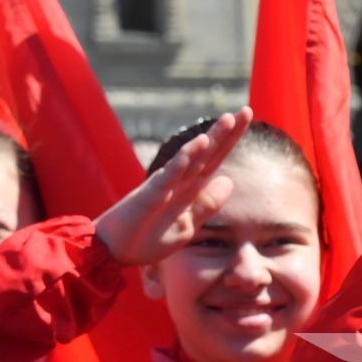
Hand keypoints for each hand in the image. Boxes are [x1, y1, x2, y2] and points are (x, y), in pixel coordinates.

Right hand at [94, 108, 249, 265]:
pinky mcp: (149, 195)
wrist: (114, 251)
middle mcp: (178, 182)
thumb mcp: (187, 225)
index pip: (215, 160)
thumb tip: (230, 180)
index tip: (246, 117)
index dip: (231, 140)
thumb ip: (207, 205)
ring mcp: (164, 186)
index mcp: (189, 189)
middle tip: (246, 110)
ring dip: (209, 140)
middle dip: (226, 133)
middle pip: (207, 154)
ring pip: (191, 159)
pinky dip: (184, 160)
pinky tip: (198, 143)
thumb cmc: (148, 238)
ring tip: (227, 119)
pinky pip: (169, 175)